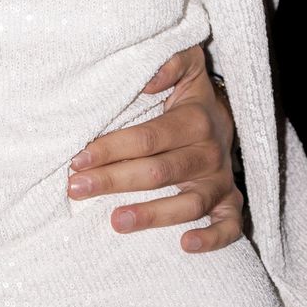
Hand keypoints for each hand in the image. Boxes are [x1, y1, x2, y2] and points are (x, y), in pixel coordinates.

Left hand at [67, 43, 242, 253]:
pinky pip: (229, 225)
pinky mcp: (230, 202)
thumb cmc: (188, 96)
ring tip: (115, 222)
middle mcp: (210, 153)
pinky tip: (185, 245)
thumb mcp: (185, 67)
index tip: (77, 159)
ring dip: (153, 214)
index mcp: (194, 120)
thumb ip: (169, 62)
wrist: (225, 118)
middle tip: (76, 189)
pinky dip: (212, 238)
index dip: (112, 148)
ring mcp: (221, 181)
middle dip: (114, 181)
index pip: (148, 138)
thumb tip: (148, 80)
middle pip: (160, 172)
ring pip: (190, 203)